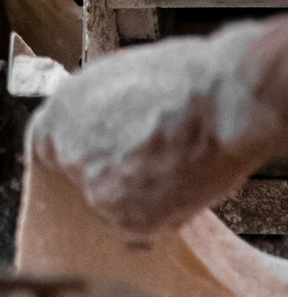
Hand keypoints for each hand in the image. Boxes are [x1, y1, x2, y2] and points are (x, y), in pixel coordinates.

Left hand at [29, 22, 281, 234]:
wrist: (229, 107)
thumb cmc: (192, 82)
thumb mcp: (129, 75)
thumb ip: (104, 106)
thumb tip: (108, 121)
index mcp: (63, 111)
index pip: (50, 143)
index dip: (83, 145)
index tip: (99, 148)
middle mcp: (73, 155)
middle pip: (82, 174)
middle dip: (112, 167)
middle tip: (147, 152)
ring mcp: (100, 193)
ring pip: (111, 201)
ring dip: (136, 191)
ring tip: (171, 165)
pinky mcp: (132, 221)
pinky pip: (137, 222)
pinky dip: (158, 209)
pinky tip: (180, 182)